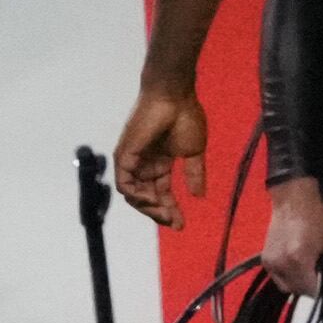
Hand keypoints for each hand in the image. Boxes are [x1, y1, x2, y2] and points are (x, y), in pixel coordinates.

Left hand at [113, 81, 205, 226]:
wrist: (173, 98)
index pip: (162, 192)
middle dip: (160, 213)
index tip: (182, 225)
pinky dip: (137, 196)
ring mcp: (132, 161)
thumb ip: (194, 174)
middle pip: (147, 197)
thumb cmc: (185, 118)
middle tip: (174, 222)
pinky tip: (153, 200)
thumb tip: (199, 196)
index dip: (171, 209)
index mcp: (160, 163)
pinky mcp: (124, 157)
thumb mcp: (194, 152)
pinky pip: (125, 184)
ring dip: (149, 208)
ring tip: (165, 212)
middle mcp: (144, 165)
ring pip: (134, 195)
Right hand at [258, 174, 322, 298]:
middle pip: (299, 291)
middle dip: (312, 286)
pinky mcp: (265, 261)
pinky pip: (279, 279)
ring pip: (288, 288)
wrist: (293, 199)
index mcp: (298, 260)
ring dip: (299, 283)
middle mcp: (281, 265)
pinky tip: (297, 262)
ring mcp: (270, 264)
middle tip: (320, 269)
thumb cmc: (318, 217)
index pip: (312, 291)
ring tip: (308, 266)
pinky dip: (289, 276)